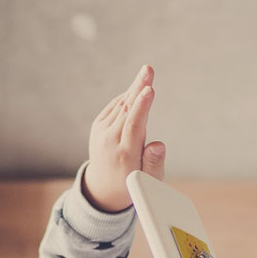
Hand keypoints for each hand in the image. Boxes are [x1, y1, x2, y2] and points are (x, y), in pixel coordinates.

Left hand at [83, 65, 166, 211]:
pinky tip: (137, 88)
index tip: (148, 90)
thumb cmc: (133, 183)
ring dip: (134, 89)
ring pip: (121, 106)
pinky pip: (115, 107)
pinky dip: (127, 97)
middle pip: (126, 111)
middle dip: (138, 89)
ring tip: (146, 72)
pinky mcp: (98, 126)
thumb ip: (154, 162)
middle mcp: (109, 141)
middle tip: (148, 69)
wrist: (103, 187)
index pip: (133, 126)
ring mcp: (101, 132)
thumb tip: (158, 145)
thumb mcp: (149, 180)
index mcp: (125, 154)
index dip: (141, 107)